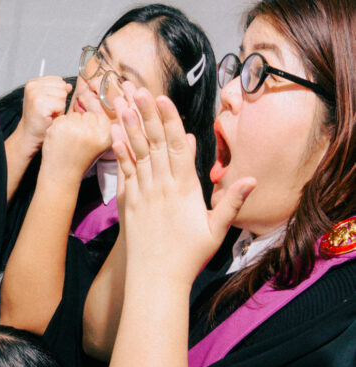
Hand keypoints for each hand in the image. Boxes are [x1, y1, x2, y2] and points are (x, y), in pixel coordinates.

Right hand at [14, 76, 71, 150]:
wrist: (30, 135)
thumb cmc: (39, 119)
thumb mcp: (50, 100)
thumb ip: (59, 90)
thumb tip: (68, 86)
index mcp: (33, 83)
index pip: (58, 80)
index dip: (57, 94)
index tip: (47, 103)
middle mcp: (32, 86)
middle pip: (62, 86)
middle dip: (59, 100)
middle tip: (48, 110)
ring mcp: (35, 94)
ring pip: (63, 95)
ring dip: (59, 107)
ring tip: (49, 113)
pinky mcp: (40, 104)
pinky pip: (61, 105)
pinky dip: (58, 113)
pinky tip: (49, 117)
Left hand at [40, 90, 111, 184]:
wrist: (62, 174)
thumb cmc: (81, 158)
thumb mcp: (100, 144)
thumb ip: (104, 126)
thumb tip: (108, 99)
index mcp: (107, 135)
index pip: (101, 114)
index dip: (93, 125)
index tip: (88, 138)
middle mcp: (93, 131)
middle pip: (87, 114)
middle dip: (81, 124)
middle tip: (78, 142)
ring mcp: (75, 128)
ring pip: (73, 115)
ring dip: (69, 125)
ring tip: (70, 142)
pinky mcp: (60, 127)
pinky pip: (61, 118)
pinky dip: (59, 126)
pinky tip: (61, 140)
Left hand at [112, 89, 254, 283]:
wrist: (156, 278)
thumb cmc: (189, 256)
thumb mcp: (216, 229)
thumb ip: (232, 202)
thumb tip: (252, 179)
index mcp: (184, 188)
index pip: (176, 146)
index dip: (169, 120)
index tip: (162, 98)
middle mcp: (161, 186)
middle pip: (153, 142)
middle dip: (146, 113)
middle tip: (137, 88)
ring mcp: (142, 192)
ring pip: (136, 152)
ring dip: (129, 124)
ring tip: (122, 101)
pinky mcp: (128, 202)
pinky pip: (124, 170)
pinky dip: (119, 150)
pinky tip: (115, 132)